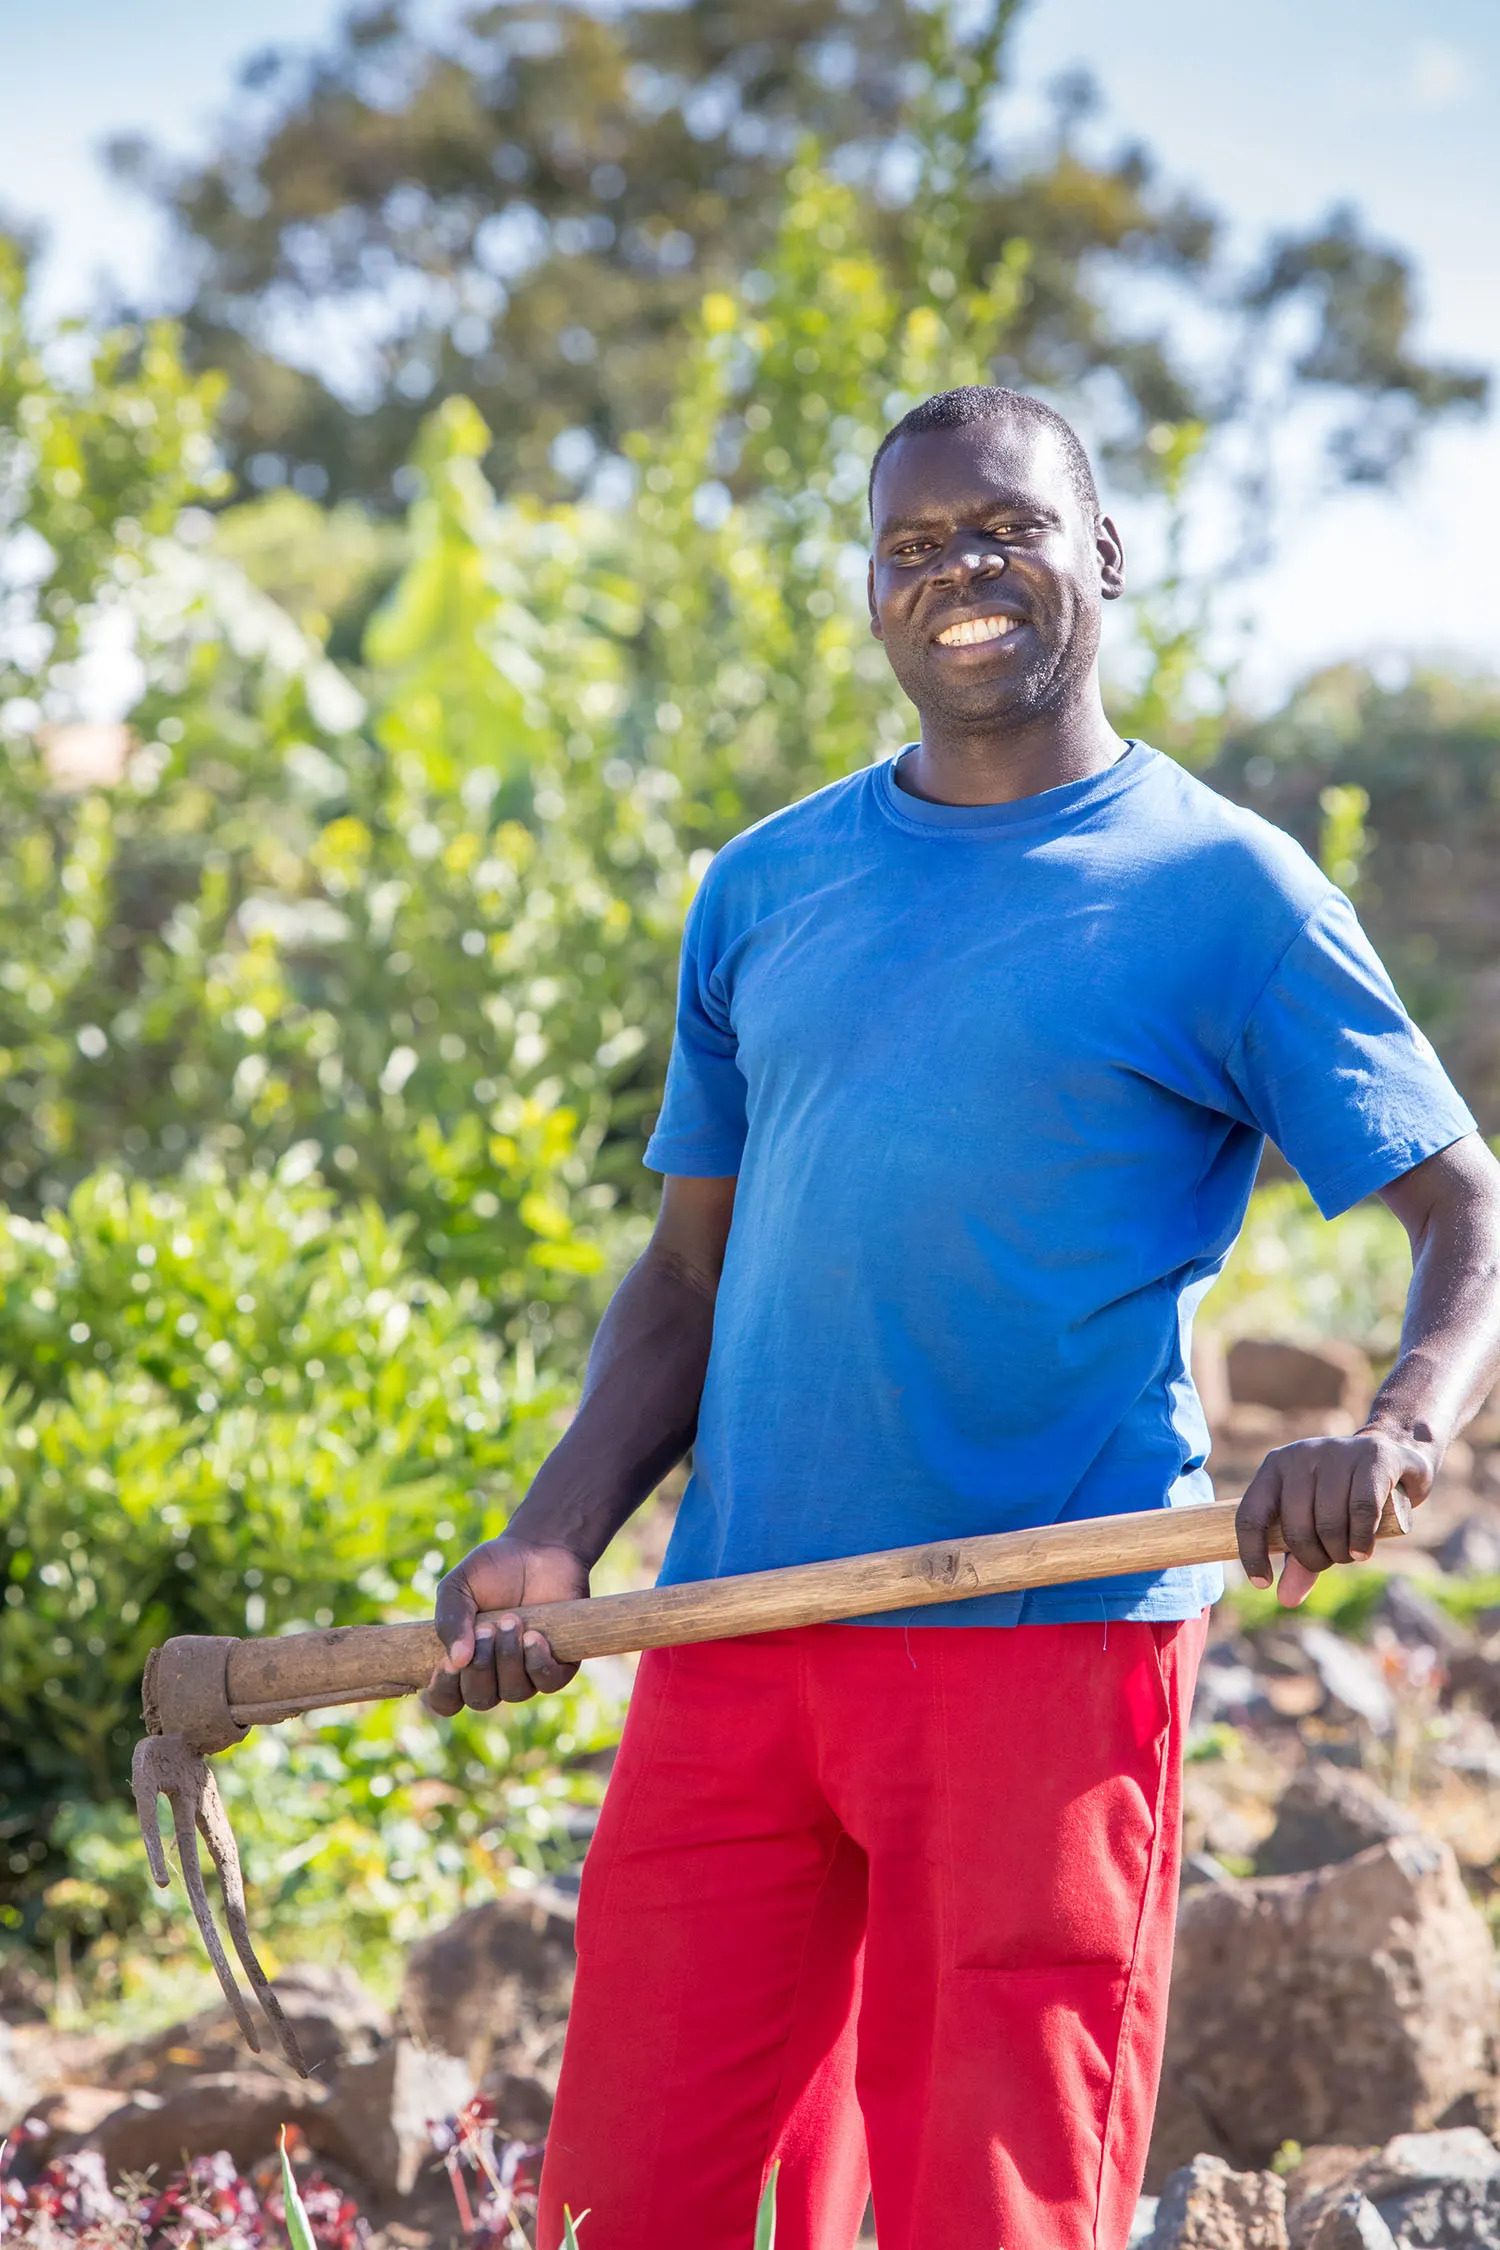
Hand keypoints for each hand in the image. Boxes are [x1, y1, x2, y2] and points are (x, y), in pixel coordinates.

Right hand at [425, 1535, 589, 1712]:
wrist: (539, 1549)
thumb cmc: (493, 1570)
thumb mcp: (458, 1587)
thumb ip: (450, 1620)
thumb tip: (457, 1660)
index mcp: (462, 1662)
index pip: (446, 1700)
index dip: (444, 1690)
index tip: (447, 1663)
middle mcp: (494, 1674)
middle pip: (480, 1699)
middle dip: (480, 1668)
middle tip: (486, 1628)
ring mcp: (526, 1672)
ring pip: (514, 1692)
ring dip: (509, 1658)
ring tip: (512, 1620)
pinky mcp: (558, 1663)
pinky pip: (548, 1683)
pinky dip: (538, 1664)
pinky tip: (534, 1637)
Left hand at [1236, 1428, 1434, 1607]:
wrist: (1395, 1454)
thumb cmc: (1346, 1496)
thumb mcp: (1317, 1526)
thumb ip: (1299, 1561)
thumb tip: (1285, 1599)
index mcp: (1275, 1468)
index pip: (1249, 1515)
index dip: (1252, 1553)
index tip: (1263, 1584)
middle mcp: (1300, 1456)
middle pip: (1295, 1526)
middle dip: (1315, 1557)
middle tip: (1334, 1559)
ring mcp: (1335, 1452)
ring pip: (1328, 1520)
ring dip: (1341, 1551)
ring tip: (1352, 1553)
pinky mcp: (1372, 1456)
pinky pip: (1362, 1508)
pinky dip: (1361, 1537)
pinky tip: (1363, 1550)